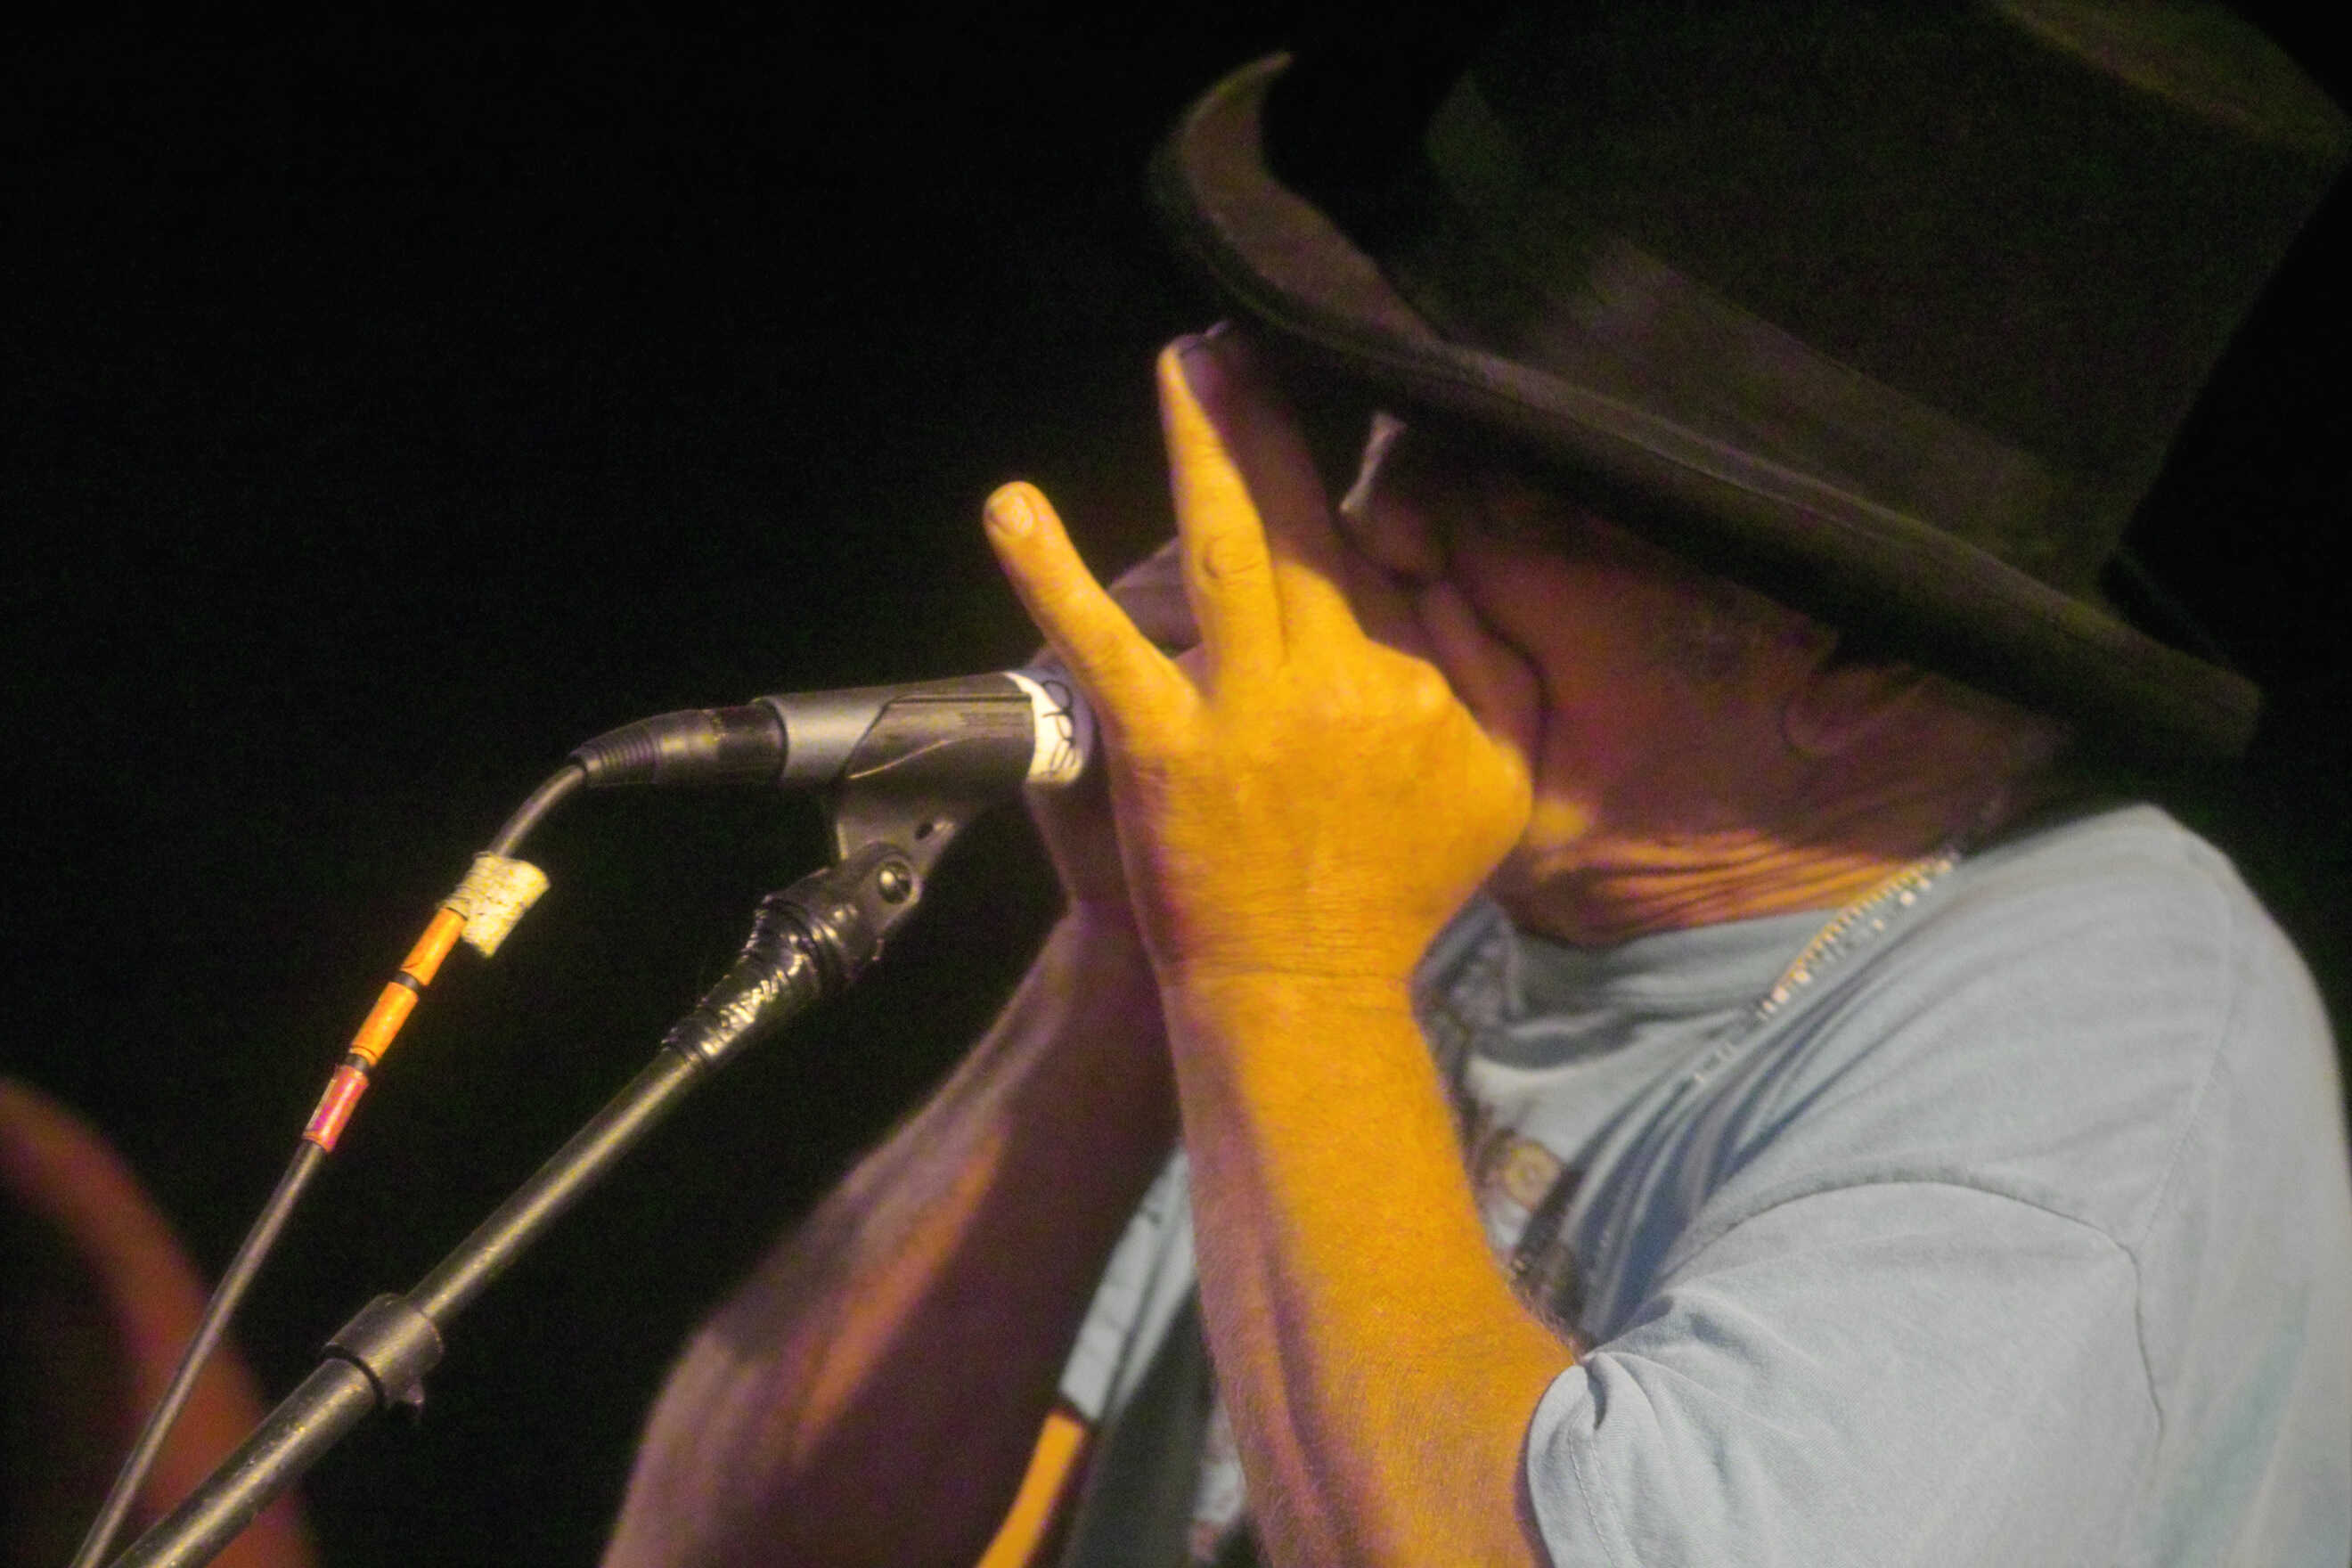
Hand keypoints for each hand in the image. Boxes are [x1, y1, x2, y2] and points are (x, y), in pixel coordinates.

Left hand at [985, 332, 1533, 991]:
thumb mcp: (1502, 778)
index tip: (1333, 408)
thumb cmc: (1402, 888)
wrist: (1306, 986)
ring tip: (1186, 363)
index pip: (1375, 545)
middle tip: (1242, 340)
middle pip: (1301, 519)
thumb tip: (1441, 568)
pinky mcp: (1159, 742)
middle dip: (1269, 420)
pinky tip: (1010, 505)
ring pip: (1221, 547)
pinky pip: (1100, 642)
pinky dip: (1051, 571)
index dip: (1349, 476)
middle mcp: (1334, 672)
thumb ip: (1489, 667)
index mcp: (1414, 672)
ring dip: (1201, 445)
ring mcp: (1240, 705)